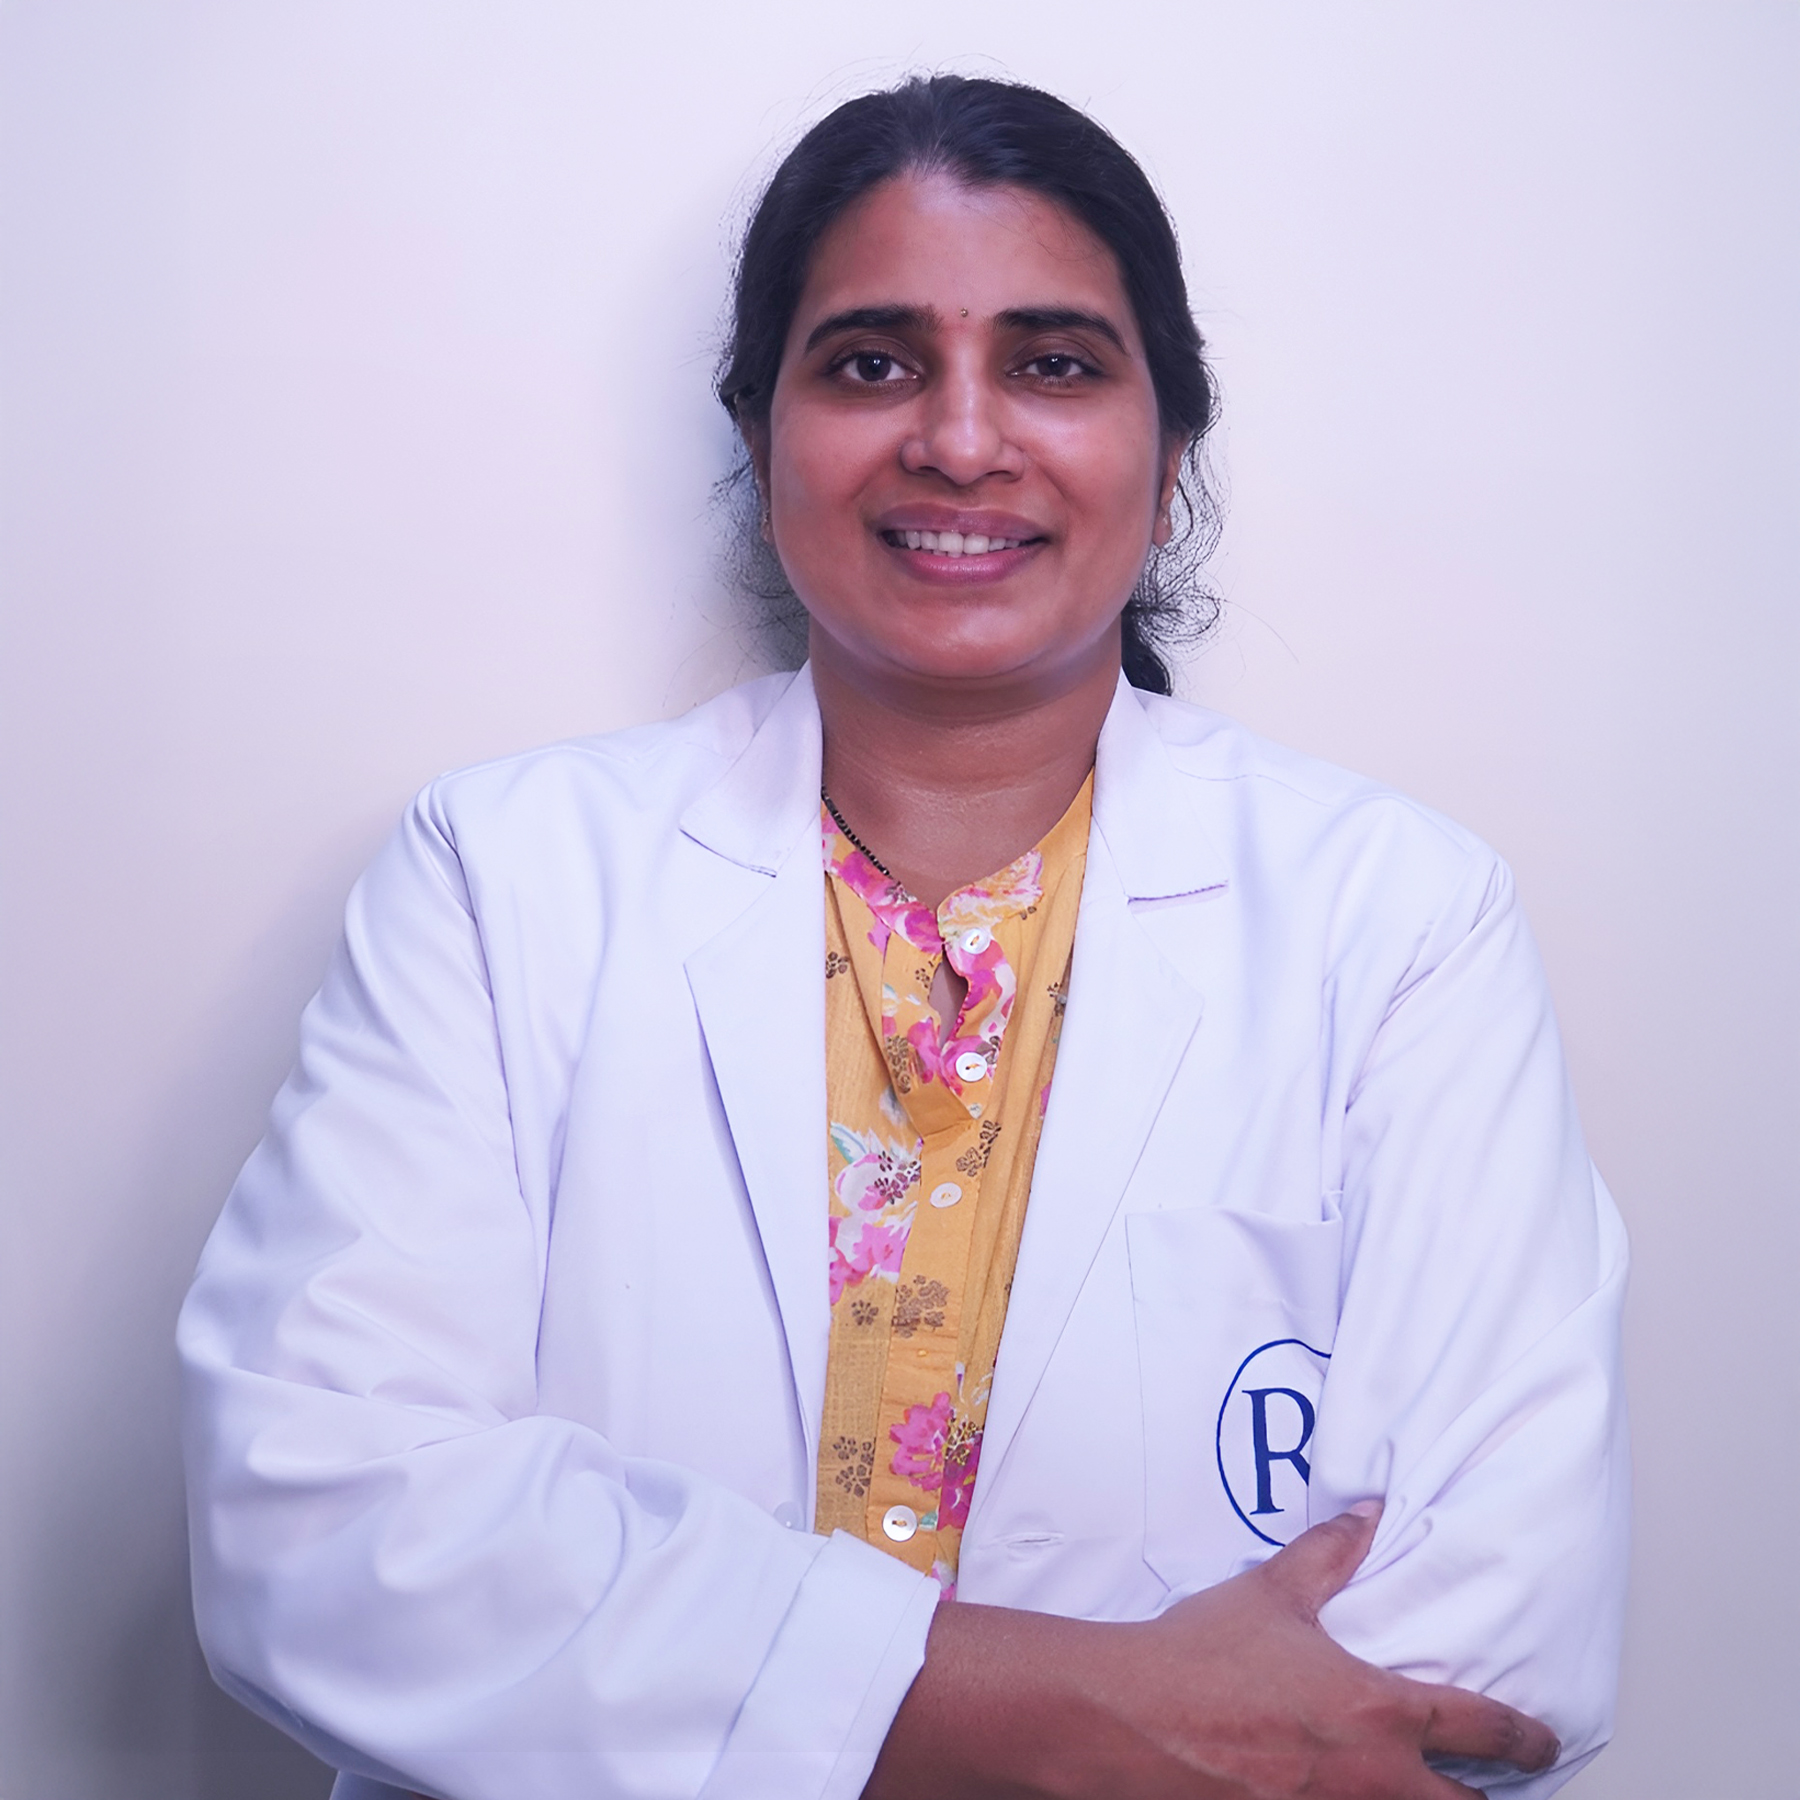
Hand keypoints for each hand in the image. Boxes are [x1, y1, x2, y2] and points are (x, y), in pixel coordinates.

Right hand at [865, 1503, 1558, 1799]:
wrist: (1130, 1720)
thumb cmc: (1198, 1659)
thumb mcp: (1270, 1594)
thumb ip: (1328, 1554)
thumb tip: (1367, 1512)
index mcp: (1379, 1713)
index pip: (1481, 1730)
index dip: (1526, 1739)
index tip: (1544, 1742)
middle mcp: (1372, 1780)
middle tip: (1495, 1790)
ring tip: (1420, 1791)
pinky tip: (1338, 1793)